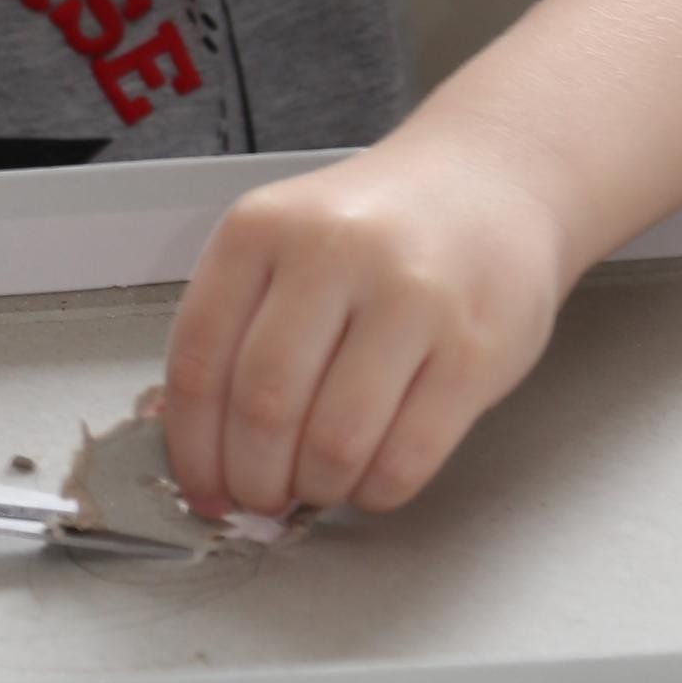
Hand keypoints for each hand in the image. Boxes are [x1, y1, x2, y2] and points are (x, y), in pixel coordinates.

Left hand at [158, 126, 571, 518]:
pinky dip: (376, 491)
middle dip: (253, 479)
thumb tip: (198, 448)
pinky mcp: (473, 349)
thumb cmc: (376, 230)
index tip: (202, 488)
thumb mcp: (286, 243)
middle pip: (263, 406)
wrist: (489, 185)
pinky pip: (408, 457)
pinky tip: (370, 480)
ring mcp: (411, 299)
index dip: (192, 448)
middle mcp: (333, 253)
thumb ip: (236, 326)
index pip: (199, 362)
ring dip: (316, 488)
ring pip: (335, 442)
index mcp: (262, 230)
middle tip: (260, 498)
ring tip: (317, 485)